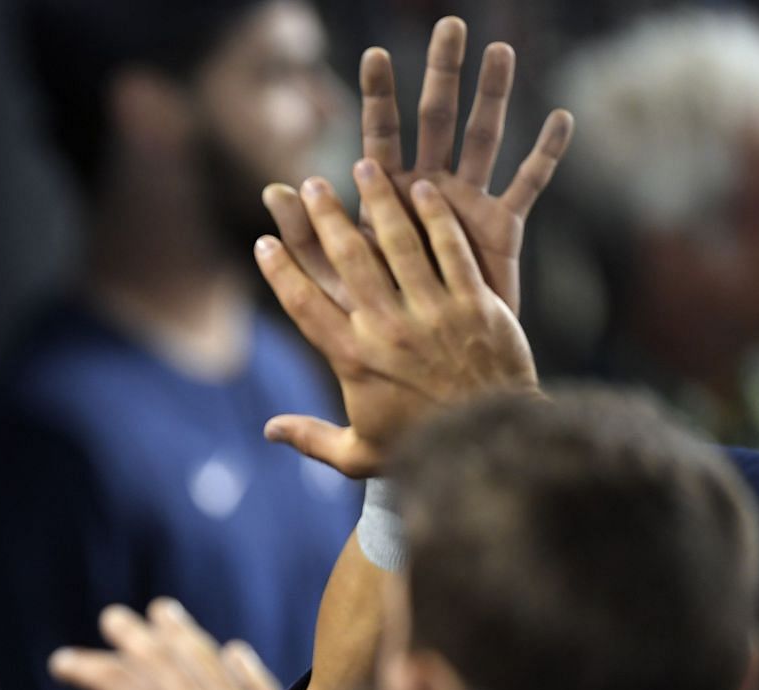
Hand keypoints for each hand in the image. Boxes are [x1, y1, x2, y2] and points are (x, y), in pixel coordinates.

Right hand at [41, 600, 293, 689]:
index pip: (116, 684)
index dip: (86, 669)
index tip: (62, 662)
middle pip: (158, 658)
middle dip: (132, 636)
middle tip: (114, 617)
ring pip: (203, 658)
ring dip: (180, 633)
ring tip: (165, 611)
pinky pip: (253, 680)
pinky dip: (240, 662)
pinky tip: (235, 650)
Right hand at [254, 161, 537, 477]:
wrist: (493, 448)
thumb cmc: (421, 451)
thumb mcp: (359, 454)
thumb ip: (312, 438)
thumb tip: (268, 431)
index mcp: (353, 360)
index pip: (305, 305)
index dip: (282, 270)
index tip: (265, 241)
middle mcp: (387, 330)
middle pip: (348, 260)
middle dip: (325, 217)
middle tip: (310, 185)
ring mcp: (433, 312)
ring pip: (398, 243)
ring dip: (379, 200)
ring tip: (365, 167)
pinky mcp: (476, 303)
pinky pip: (451, 249)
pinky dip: (436, 216)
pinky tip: (424, 188)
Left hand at [260, 16, 572, 317]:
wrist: (421, 360)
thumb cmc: (370, 319)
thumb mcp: (333, 276)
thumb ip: (306, 235)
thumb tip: (271, 190)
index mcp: (385, 196)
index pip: (379, 134)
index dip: (377, 96)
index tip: (374, 54)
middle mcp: (427, 188)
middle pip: (435, 120)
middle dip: (441, 73)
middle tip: (449, 24)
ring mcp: (466, 203)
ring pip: (484, 138)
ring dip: (493, 96)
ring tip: (501, 50)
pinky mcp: (500, 227)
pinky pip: (528, 185)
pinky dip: (545, 155)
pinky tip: (563, 118)